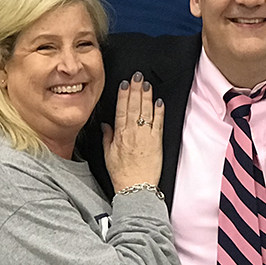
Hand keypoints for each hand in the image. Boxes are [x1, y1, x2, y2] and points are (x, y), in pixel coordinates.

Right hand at [103, 72, 164, 192]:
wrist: (136, 188)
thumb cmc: (122, 174)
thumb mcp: (108, 155)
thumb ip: (108, 137)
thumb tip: (106, 125)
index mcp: (119, 135)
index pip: (121, 110)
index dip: (123, 95)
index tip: (125, 84)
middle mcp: (132, 133)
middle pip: (134, 107)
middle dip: (135, 90)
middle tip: (137, 76)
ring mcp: (145, 136)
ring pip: (146, 112)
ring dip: (146, 96)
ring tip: (147, 84)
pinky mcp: (157, 142)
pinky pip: (158, 123)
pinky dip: (159, 112)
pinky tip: (159, 102)